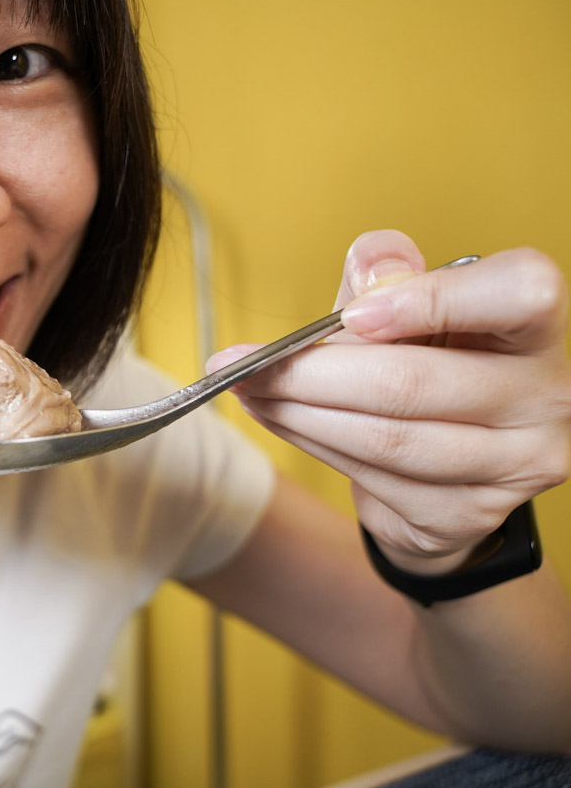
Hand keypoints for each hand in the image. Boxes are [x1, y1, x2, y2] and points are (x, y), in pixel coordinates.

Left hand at [208, 229, 570, 573]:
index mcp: (535, 323)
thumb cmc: (427, 356)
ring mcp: (517, 463)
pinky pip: (373, 480)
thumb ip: (385, 272)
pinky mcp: (471, 514)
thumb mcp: (404, 300)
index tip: (353, 316)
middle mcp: (547, 395)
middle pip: (413, 383)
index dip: (430, 300)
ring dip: (297, 415)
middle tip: (246, 364)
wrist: (449, 456)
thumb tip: (373, 277)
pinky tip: (281, 422)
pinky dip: (312, 447)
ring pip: (385, 440)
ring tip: (251, 392)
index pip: (517, 293)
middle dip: (309, 374)